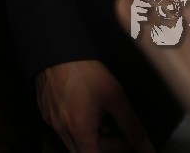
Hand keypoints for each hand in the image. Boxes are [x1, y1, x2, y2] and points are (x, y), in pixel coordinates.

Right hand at [36, 60, 151, 152]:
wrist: (57, 47)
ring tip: (99, 115)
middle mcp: (61, 130)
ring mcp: (50, 121)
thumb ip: (132, 126)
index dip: (115, 151)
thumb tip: (146, 147)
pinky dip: (75, 125)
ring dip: (89, 136)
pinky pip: (62, 128)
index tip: (127, 141)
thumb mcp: (115, 97)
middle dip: (103, 145)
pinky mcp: (44, 111)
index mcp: (79, 130)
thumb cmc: (85, 70)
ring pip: (72, 141)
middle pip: (84, 152)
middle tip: (115, 129)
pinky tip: (83, 107)